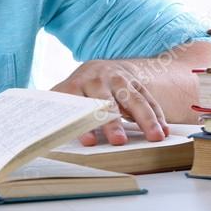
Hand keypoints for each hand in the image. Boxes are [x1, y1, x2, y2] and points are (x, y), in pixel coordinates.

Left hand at [50, 59, 168, 145]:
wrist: (98, 68)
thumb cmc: (78, 92)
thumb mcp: (64, 98)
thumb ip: (59, 113)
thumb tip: (46, 136)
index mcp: (75, 85)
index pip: (78, 105)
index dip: (83, 124)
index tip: (89, 142)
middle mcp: (97, 80)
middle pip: (106, 101)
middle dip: (112, 121)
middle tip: (118, 141)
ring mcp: (118, 79)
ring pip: (133, 98)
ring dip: (145, 118)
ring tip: (155, 137)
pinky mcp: (136, 82)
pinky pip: (148, 99)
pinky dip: (157, 115)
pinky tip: (164, 131)